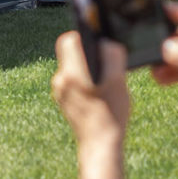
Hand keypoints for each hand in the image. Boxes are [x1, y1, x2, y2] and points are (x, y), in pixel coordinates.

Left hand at [51, 30, 130, 150]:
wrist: (100, 143)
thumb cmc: (112, 112)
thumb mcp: (119, 80)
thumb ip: (112, 55)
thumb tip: (106, 41)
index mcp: (73, 72)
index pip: (69, 39)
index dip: (84, 35)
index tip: (97, 40)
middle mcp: (61, 79)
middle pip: (69, 52)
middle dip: (85, 51)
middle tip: (102, 60)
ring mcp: (59, 91)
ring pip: (71, 66)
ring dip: (85, 67)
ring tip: (102, 80)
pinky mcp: (62, 100)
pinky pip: (72, 80)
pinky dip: (83, 80)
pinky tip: (97, 92)